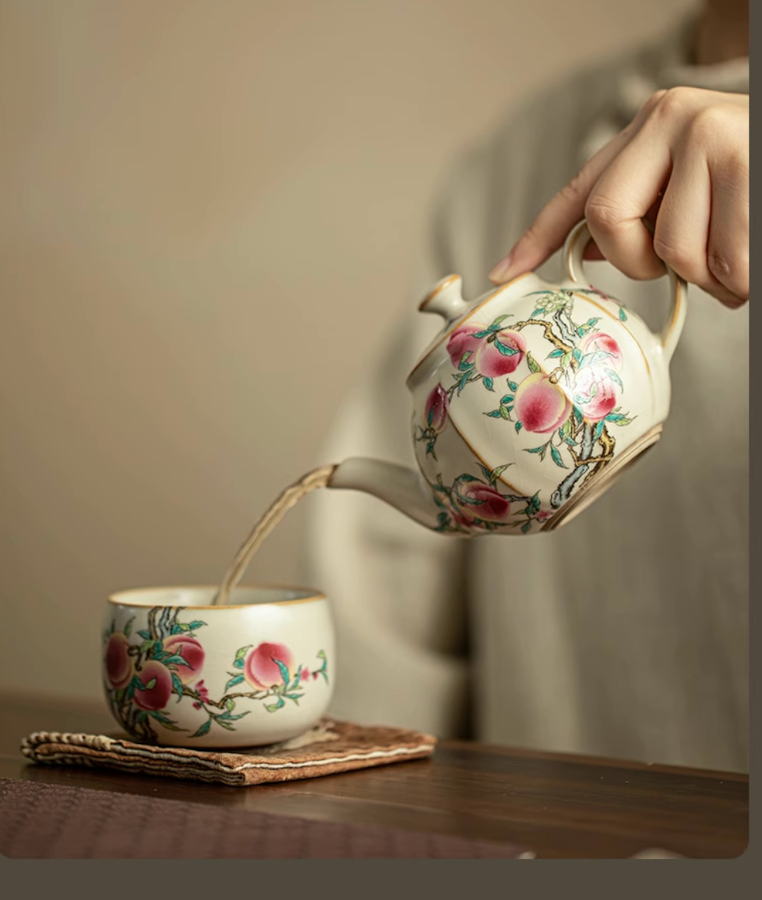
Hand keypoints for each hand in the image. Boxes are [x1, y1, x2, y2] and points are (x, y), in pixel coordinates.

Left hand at [489, 87, 748, 308]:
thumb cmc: (753, 185)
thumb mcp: (692, 186)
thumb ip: (640, 208)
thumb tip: (580, 250)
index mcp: (651, 126)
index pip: (581, 190)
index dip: (537, 237)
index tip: (501, 273)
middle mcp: (674, 118)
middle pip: (612, 224)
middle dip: (648, 263)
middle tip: (689, 260)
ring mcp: (713, 134)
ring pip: (673, 251)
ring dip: (710, 275)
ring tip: (737, 252)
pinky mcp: (749, 164)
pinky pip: (723, 261)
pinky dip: (739, 280)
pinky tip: (753, 256)